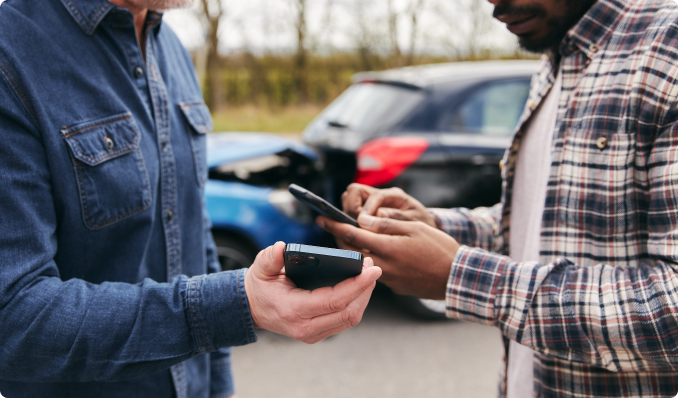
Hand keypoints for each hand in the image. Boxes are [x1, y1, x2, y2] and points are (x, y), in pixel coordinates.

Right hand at [244, 242, 380, 343]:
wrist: (252, 308)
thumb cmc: (260, 287)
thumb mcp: (261, 268)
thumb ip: (269, 258)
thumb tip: (280, 248)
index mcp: (293, 310)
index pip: (334, 301)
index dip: (357, 286)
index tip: (372, 270)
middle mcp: (305, 327)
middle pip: (349, 312)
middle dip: (366, 289)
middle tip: (373, 268)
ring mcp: (313, 333)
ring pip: (350, 319)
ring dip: (364, 297)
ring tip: (369, 275)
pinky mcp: (318, 333)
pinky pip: (345, 320)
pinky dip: (356, 304)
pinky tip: (360, 288)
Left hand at [317, 214, 458, 299]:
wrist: (457, 277)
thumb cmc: (439, 248)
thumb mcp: (414, 228)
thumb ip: (386, 224)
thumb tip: (361, 219)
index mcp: (386, 248)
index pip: (351, 235)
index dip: (334, 225)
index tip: (321, 218)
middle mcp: (382, 266)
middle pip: (350, 251)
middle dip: (339, 238)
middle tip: (335, 226)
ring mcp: (387, 279)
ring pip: (362, 262)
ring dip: (355, 250)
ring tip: (356, 236)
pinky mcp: (394, 287)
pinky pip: (375, 271)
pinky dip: (371, 260)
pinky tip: (379, 252)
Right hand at [342, 183, 437, 228]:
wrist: (424, 229)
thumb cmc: (421, 224)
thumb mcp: (414, 221)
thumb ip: (397, 218)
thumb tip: (378, 215)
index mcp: (394, 195)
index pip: (374, 195)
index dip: (366, 209)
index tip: (361, 223)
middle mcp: (380, 196)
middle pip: (354, 192)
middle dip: (351, 209)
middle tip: (356, 226)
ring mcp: (370, 203)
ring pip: (348, 200)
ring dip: (348, 214)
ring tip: (354, 230)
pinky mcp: (365, 212)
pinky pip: (350, 211)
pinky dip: (349, 221)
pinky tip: (355, 234)